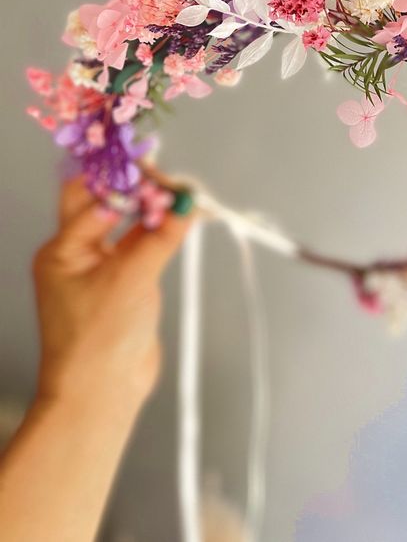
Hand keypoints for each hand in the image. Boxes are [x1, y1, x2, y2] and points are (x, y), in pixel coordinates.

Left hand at [32, 176, 192, 410]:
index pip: (94, 199)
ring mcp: (101, 271)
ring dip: (151, 212)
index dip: (127, 182)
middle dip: (136, 188)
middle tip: (168, 179)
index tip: (160, 173)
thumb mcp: (131, 278)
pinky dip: (160, 235)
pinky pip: (141, 249)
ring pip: (127, 227)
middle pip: (105, 205)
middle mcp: (78, 256)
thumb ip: (160, 237)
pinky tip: (179, 224)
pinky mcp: (124, 286)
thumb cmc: (98, 340)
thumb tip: (186, 204)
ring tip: (181, 198)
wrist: (101, 392)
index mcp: (63, 250)